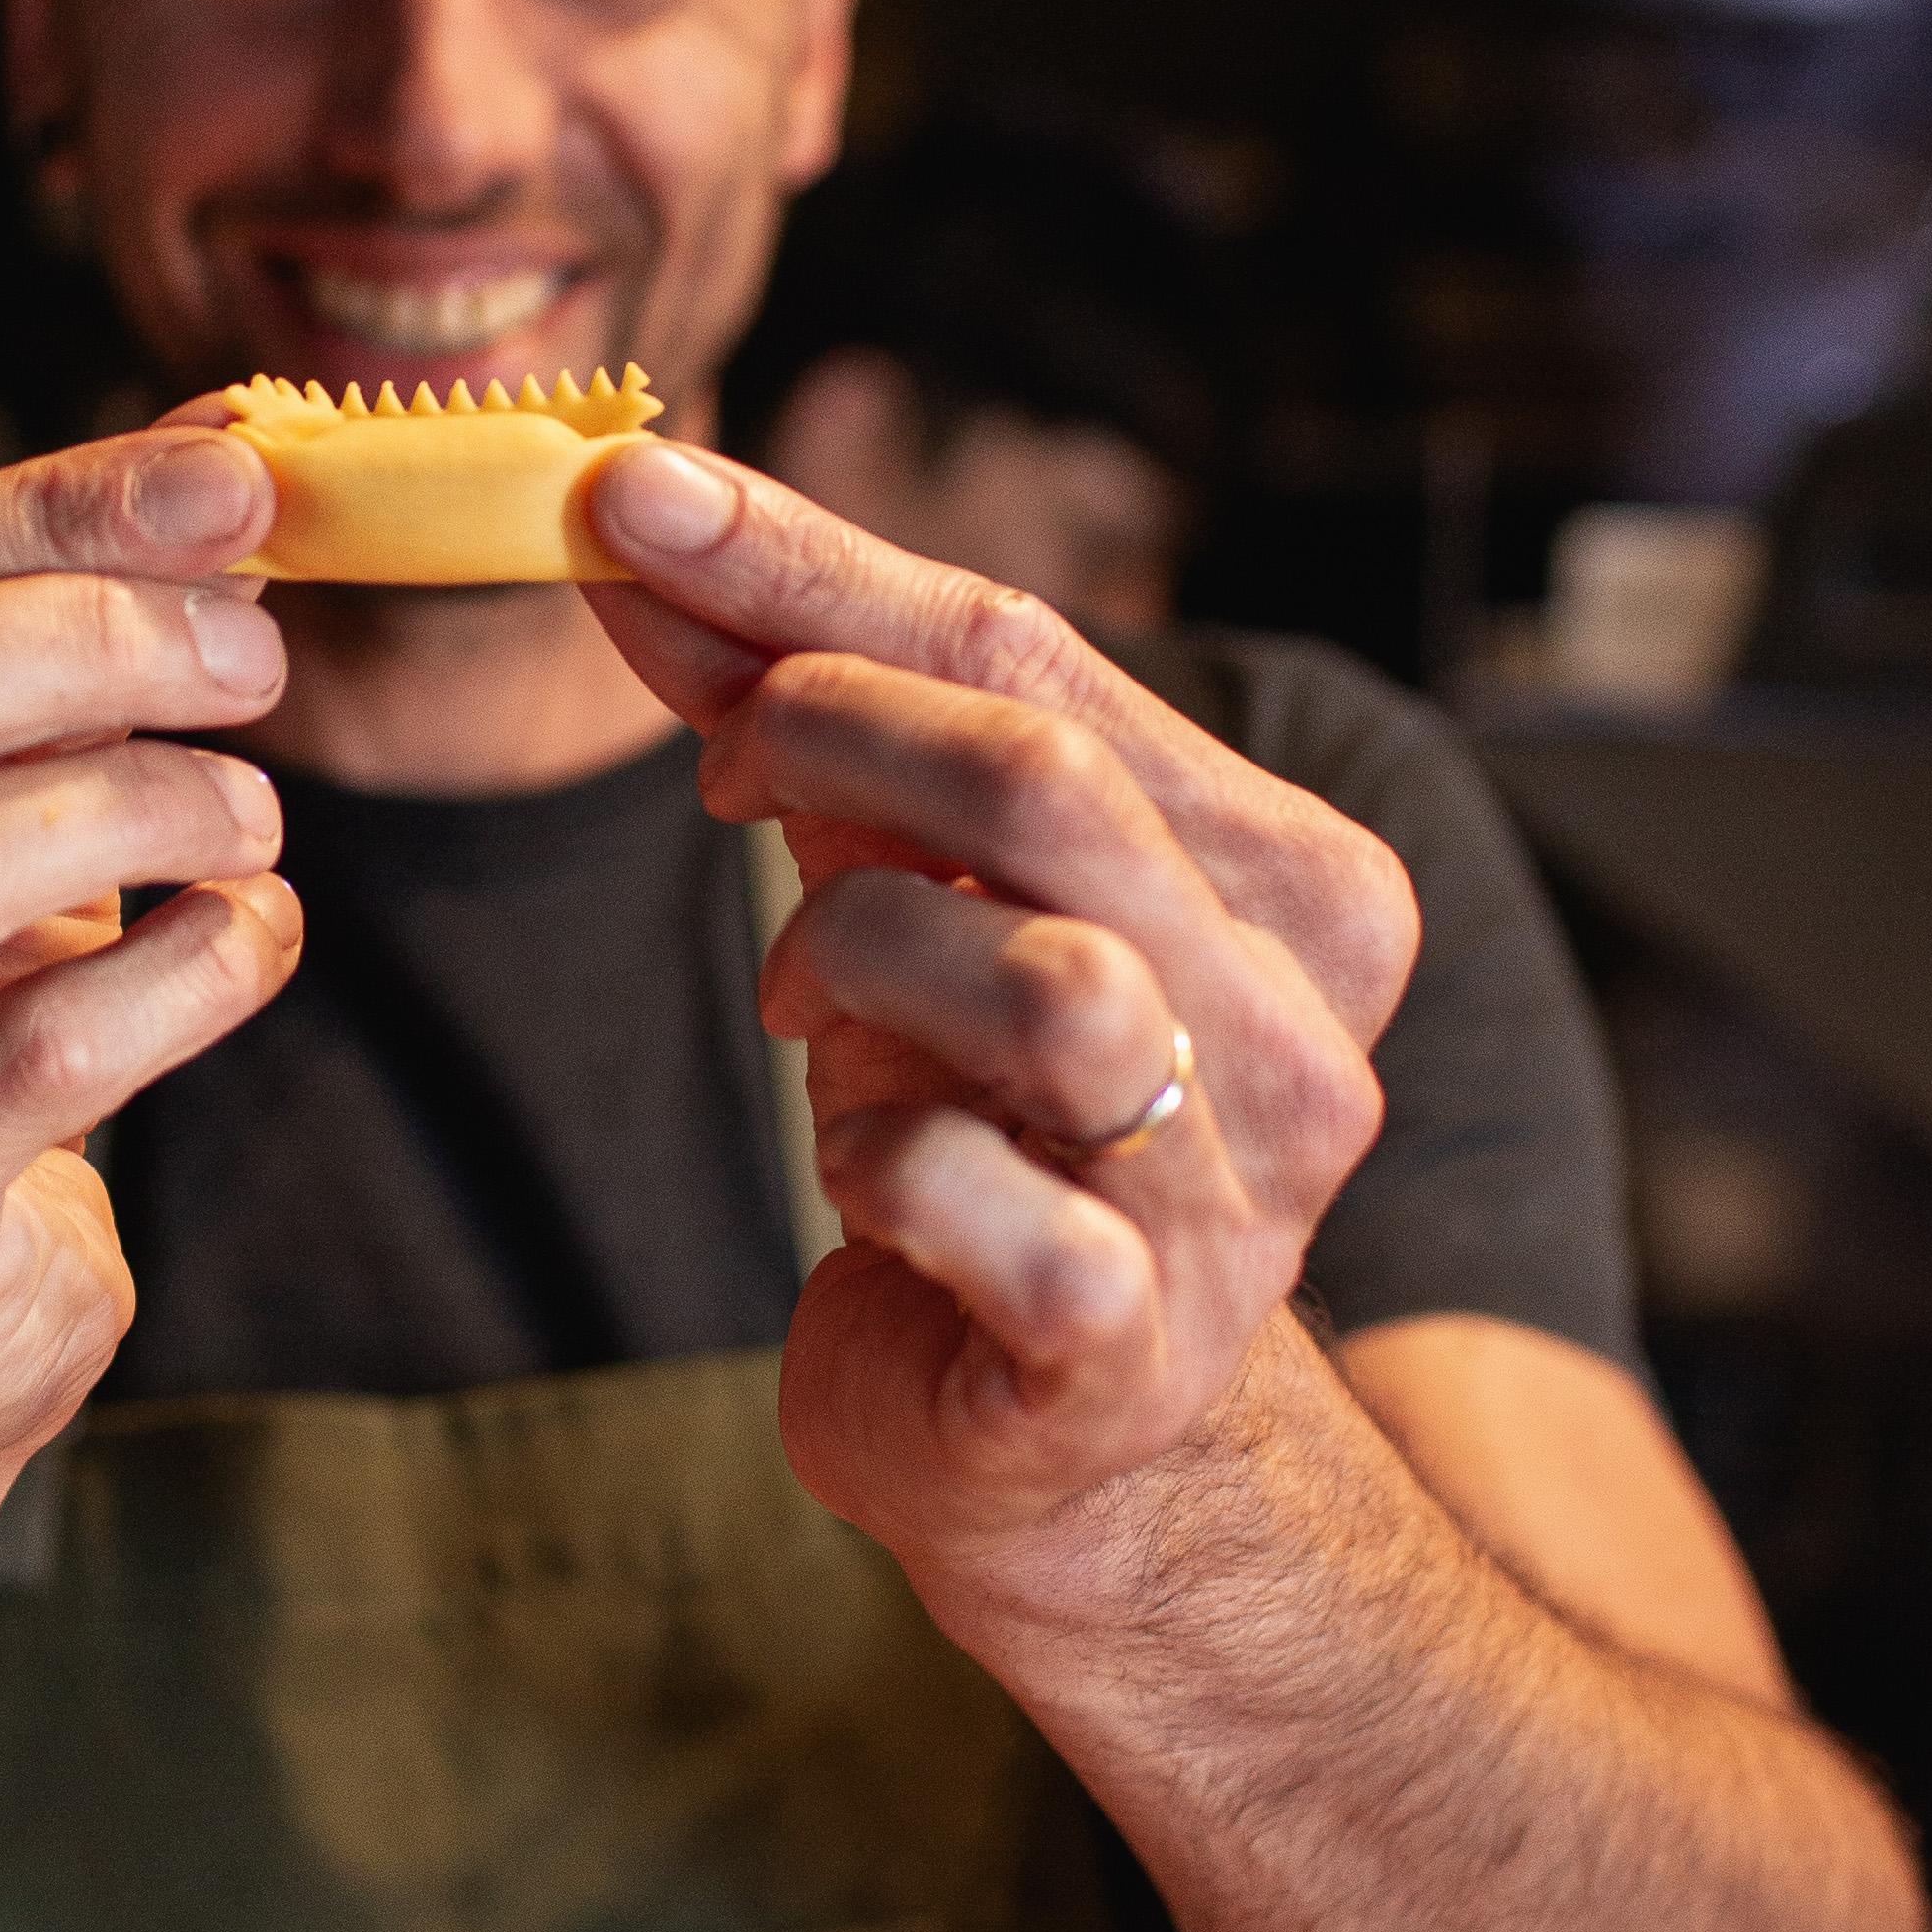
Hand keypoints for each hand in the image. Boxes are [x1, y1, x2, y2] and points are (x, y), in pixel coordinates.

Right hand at [0, 429, 298, 1468]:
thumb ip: (48, 609)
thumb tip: (234, 443)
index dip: (42, 509)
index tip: (233, 488)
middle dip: (84, 642)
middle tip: (255, 656)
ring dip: (132, 805)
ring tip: (248, 816)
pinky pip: (30, 1054)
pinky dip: (182, 970)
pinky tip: (248, 936)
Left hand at [582, 443, 1417, 1577]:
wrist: (1059, 1440)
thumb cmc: (991, 1133)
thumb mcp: (914, 892)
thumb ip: (808, 718)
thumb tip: (640, 526)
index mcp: (1296, 886)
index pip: (1045, 658)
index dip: (814, 565)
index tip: (630, 491)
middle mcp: (1301, 1030)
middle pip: (1048, 787)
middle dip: (822, 728)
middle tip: (711, 764)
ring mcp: (1234, 1201)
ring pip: (1042, 981)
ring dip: (857, 957)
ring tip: (805, 1002)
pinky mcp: (1125, 1345)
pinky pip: (968, 1191)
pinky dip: (874, 1158)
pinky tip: (866, 1175)